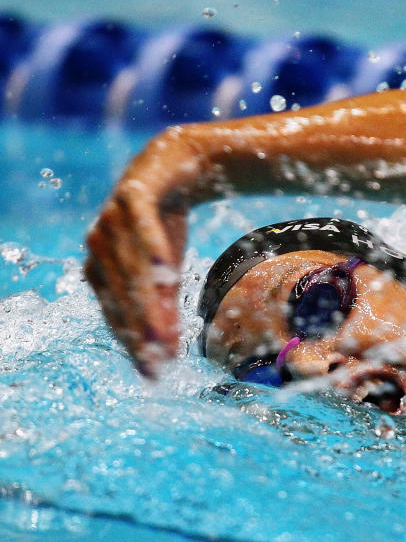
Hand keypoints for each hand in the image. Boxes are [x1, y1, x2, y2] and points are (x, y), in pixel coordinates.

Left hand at [84, 175, 187, 375]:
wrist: (171, 169)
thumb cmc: (164, 226)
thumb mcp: (166, 271)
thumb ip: (163, 308)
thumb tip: (166, 356)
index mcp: (100, 270)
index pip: (117, 314)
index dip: (135, 343)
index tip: (154, 372)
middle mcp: (98, 247)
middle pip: (124, 297)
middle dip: (142, 331)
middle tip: (160, 361)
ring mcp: (111, 221)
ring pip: (132, 269)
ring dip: (148, 302)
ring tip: (164, 332)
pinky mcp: (132, 196)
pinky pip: (142, 226)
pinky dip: (153, 247)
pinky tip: (167, 269)